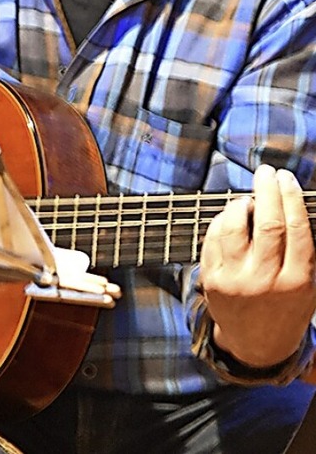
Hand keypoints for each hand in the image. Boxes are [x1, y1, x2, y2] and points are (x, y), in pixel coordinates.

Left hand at [200, 163, 315, 367]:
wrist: (257, 346)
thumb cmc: (285, 307)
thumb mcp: (306, 285)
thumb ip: (300, 250)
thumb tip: (288, 200)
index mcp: (296, 282)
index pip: (296, 229)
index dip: (291, 197)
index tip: (287, 178)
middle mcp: (265, 281)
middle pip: (267, 224)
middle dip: (267, 190)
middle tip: (267, 172)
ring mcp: (235, 280)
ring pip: (234, 226)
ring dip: (241, 203)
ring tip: (249, 198)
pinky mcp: (211, 279)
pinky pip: (214, 237)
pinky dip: (223, 219)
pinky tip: (231, 216)